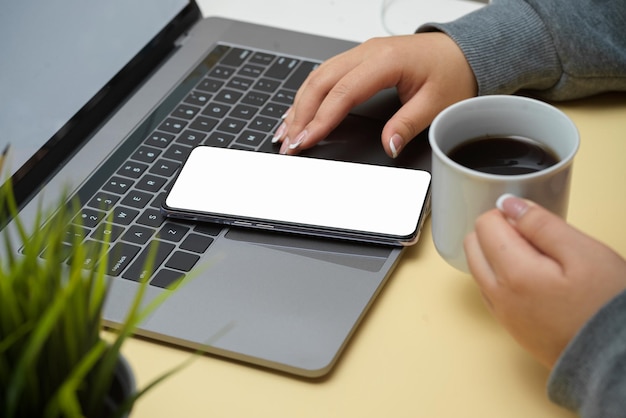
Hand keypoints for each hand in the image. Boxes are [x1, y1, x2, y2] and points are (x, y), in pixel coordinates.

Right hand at [273, 32, 476, 157]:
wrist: (460, 51)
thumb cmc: (450, 72)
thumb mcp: (436, 104)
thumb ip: (407, 125)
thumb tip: (387, 147)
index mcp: (385, 61)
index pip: (343, 93)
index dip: (321, 119)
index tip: (305, 141)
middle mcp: (367, 53)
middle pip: (321, 82)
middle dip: (301, 115)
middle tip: (288, 143)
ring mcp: (360, 54)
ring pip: (318, 76)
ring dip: (299, 105)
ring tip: (285, 132)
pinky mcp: (358, 60)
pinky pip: (325, 74)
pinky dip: (308, 95)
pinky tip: (298, 111)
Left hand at [464, 195, 625, 368]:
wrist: (614, 358)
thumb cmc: (605, 305)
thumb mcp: (583, 252)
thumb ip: (541, 224)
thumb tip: (508, 204)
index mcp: (513, 273)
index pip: (484, 225)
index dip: (508, 216)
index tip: (534, 223)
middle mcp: (497, 294)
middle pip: (473, 245)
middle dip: (497, 233)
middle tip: (536, 240)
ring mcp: (501, 313)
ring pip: (478, 268)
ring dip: (497, 254)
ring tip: (539, 259)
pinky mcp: (509, 326)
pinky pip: (490, 290)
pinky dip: (501, 275)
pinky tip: (533, 277)